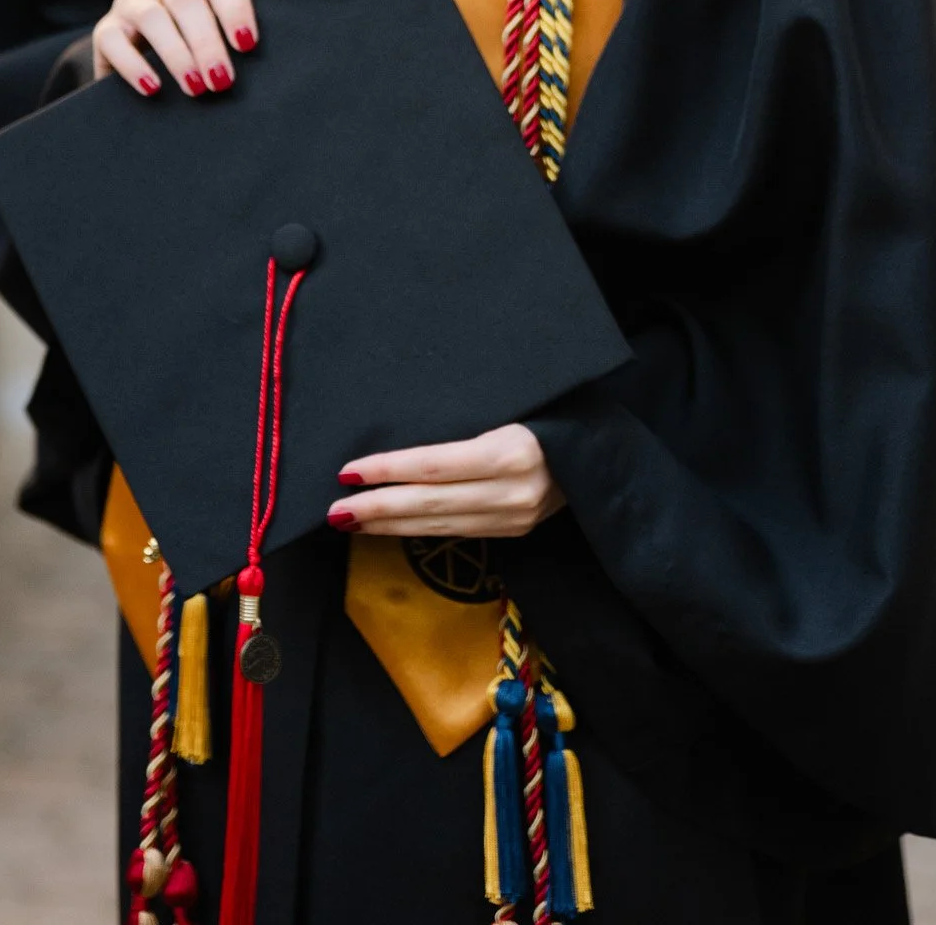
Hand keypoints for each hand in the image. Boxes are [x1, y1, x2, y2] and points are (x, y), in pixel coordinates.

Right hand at [91, 0, 257, 97]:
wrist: (141, 68)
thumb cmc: (194, 51)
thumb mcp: (214, 36)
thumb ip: (233, 34)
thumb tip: (254, 54)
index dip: (234, 10)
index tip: (246, 45)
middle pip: (186, 1)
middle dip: (206, 42)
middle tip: (221, 80)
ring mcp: (129, 1)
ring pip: (151, 16)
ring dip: (176, 54)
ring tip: (194, 87)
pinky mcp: (104, 29)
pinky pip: (113, 40)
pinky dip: (134, 65)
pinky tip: (153, 87)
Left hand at [327, 425, 563, 538]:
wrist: (600, 449)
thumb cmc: (551, 410)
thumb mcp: (515, 402)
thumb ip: (468, 423)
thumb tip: (405, 437)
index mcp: (511, 452)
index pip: (434, 465)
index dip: (389, 470)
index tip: (349, 472)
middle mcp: (512, 492)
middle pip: (431, 503)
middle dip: (378, 508)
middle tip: (335, 510)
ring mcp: (514, 518)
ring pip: (439, 525)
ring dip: (390, 526)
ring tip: (351, 521)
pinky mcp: (514, 533)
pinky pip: (455, 531)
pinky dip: (418, 531)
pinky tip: (392, 527)